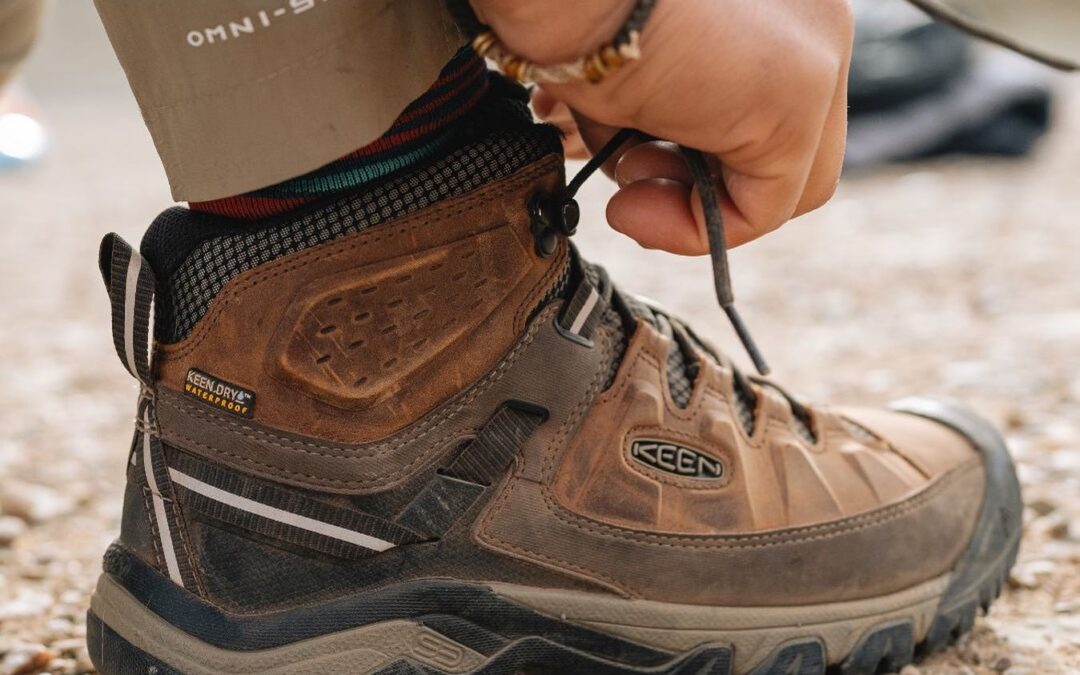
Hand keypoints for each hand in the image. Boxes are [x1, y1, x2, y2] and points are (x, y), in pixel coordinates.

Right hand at [474, 0, 853, 252]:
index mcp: (776, 4)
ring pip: (784, 184)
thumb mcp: (635, 68)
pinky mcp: (798, 102)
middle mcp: (812, 19)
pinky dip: (693, 228)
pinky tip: (630, 208)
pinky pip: (761, 208)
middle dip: (701, 183)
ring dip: (692, 205)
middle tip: (628, 182)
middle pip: (783, 146)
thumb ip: (666, 111)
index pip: (764, 105)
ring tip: (623, 181)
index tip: (629, 162)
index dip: (700, 155)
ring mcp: (817, 57)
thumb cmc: (572, 11)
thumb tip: (648, 170)